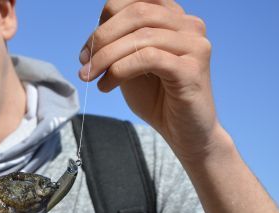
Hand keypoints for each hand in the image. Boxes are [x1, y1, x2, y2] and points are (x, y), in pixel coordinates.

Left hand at [79, 0, 219, 161]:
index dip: (104, 22)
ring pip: (140, 36)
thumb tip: (95, 33)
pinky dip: (119, 71)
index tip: (86, 51)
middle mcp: (189, 25)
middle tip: (84, 64)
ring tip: (91, 77)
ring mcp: (195, 45)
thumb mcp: (131, 65)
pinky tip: (106, 86)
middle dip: (102, 38)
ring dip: (106, 57)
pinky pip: (148, 58)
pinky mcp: (192, 68)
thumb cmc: (156, 99)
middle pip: (136, 13)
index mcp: (174, 18)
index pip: (134, 1)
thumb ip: (119, 44)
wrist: (184, 133)